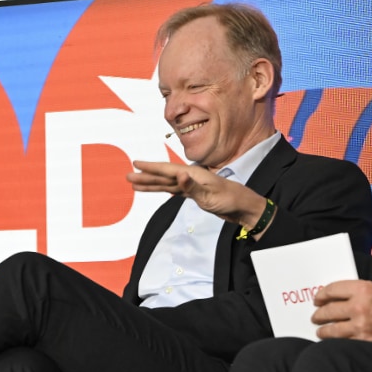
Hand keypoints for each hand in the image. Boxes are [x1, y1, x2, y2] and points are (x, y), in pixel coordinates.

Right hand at [129, 160, 269, 233]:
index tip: (136, 163)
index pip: (167, 170)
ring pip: (165, 184)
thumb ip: (193, 186)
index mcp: (193, 174)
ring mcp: (191, 185)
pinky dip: (161, 190)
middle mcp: (190, 177)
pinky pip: (172, 190)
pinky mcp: (193, 193)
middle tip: (128, 175)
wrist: (243, 207)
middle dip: (145, 176)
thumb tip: (178, 175)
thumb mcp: (211, 194)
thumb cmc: (230, 199)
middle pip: (163, 176)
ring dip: (150, 184)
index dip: (151, 167)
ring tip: (135, 184)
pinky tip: (153, 188)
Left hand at [312, 280, 371, 349]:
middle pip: (328, 310)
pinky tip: (332, 342)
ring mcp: (361, 326)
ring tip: (320, 331)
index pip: (333, 290)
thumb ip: (359, 293)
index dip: (321, 295)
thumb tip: (339, 299)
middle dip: (319, 314)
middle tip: (315, 317)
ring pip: (332, 329)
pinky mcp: (365, 342)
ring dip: (323, 330)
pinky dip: (336, 342)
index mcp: (364, 290)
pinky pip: (343, 342)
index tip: (317, 299)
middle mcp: (360, 306)